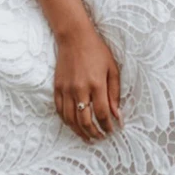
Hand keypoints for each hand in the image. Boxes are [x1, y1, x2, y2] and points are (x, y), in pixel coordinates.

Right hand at [53, 25, 123, 141]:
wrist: (74, 37)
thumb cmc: (97, 51)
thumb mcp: (112, 69)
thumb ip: (115, 93)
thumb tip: (117, 115)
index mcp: (96, 84)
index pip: (102, 113)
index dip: (107, 126)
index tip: (112, 130)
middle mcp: (80, 89)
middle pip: (85, 120)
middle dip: (94, 133)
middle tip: (100, 137)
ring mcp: (66, 89)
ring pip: (70, 119)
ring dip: (79, 132)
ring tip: (88, 137)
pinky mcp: (57, 87)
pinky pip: (60, 110)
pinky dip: (66, 121)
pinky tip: (74, 125)